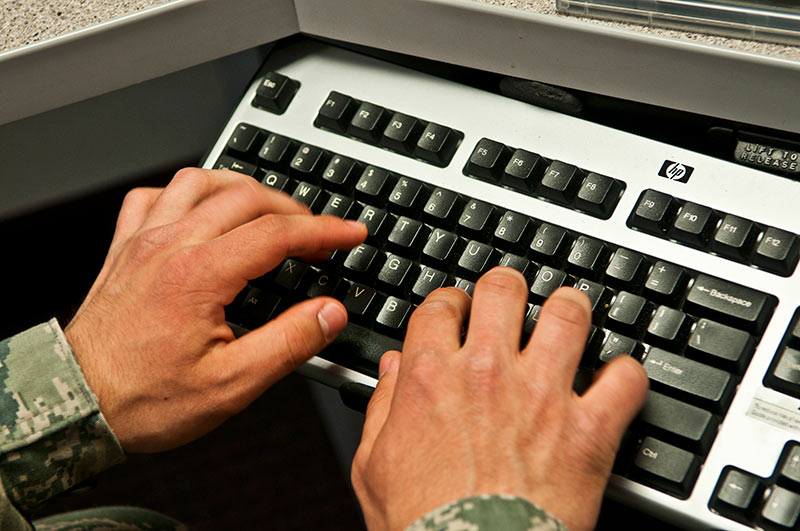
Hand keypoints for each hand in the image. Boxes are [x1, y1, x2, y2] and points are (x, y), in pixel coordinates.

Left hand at [65, 168, 365, 452]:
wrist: (77, 404)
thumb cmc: (144, 400)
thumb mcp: (232, 384)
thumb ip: (289, 343)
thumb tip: (329, 313)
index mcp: (199, 275)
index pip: (278, 233)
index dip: (325, 231)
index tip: (351, 234)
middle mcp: (170, 246)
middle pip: (246, 197)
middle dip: (294, 210)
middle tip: (318, 236)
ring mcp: (143, 242)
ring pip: (200, 182)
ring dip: (243, 188)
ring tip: (269, 209)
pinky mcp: (124, 249)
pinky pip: (153, 196)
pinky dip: (186, 193)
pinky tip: (200, 209)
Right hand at [351, 268, 648, 530]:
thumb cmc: (422, 523)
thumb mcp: (373, 464)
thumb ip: (381, 405)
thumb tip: (392, 368)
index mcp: (433, 376)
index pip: (442, 305)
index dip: (452, 302)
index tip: (459, 312)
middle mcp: (489, 372)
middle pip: (504, 289)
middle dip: (508, 288)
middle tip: (513, 300)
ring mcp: (543, 395)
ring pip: (568, 313)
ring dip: (569, 309)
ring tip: (567, 315)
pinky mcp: (589, 430)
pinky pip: (625, 379)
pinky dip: (626, 375)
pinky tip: (616, 379)